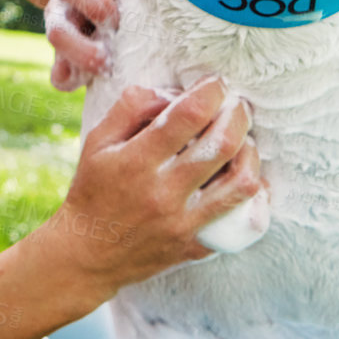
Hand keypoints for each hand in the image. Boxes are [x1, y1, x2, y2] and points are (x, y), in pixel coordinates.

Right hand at [35, 75, 265, 298]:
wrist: (89, 254)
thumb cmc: (93, 190)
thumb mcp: (98, 142)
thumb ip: (130, 108)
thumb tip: (170, 92)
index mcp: (136, 162)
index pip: (187, 116)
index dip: (210, 92)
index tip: (215, 84)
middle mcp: (163, 193)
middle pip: (222, 144)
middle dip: (237, 115)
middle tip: (236, 105)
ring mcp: (183, 223)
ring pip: (241, 182)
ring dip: (250, 152)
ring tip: (243, 140)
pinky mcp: (197, 244)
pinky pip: (239, 217)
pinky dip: (250, 191)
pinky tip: (243, 175)